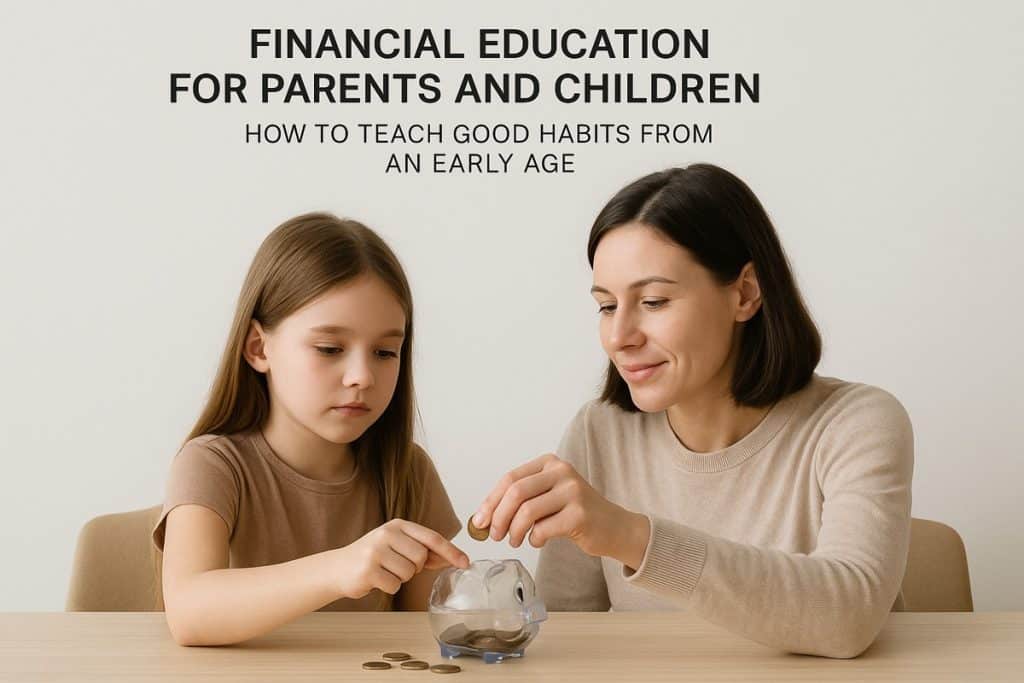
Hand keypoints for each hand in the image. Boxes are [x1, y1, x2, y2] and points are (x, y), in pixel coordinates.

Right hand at [333, 519, 468, 599]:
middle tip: (397, 565)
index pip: (431, 537)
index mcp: (397, 525)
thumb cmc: (374, 557)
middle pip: (421, 557)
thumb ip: (424, 551)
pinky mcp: (368, 570)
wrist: (338, 568)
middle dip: (415, 567)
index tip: (465, 562)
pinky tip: (377, 580)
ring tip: (385, 571)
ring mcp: (376, 551)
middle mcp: (386, 534)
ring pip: (409, 573)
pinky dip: (389, 587)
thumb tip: (454, 558)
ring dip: (401, 578)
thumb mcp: (398, 546)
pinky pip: (394, 585)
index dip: (450, 551)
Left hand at [472, 454, 650, 568]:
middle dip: (499, 517)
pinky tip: (538, 541)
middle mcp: (561, 471)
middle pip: (516, 492)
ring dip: (514, 531)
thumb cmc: (574, 513)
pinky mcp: (579, 514)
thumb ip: (520, 500)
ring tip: (514, 540)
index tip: (479, 521)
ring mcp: (573, 491)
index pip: (510, 478)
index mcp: (549, 463)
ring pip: (527, 511)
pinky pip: (542, 529)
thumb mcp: (547, 497)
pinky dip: (534, 539)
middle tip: (494, 535)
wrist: (613, 527)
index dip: (490, 501)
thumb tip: (482, 518)